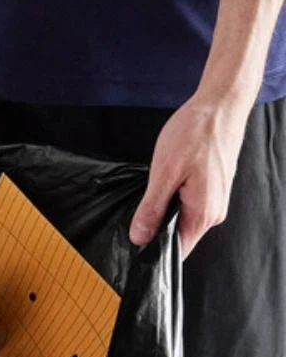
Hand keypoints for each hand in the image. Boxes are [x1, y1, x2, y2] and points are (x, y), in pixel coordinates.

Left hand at [130, 93, 249, 256]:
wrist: (220, 104)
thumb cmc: (197, 132)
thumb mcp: (164, 173)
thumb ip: (152, 209)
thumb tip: (139, 237)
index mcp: (204, 213)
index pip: (177, 250)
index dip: (154, 252)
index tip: (135, 245)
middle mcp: (214, 211)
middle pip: (179, 237)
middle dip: (156, 230)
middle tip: (139, 212)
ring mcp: (215, 200)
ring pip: (182, 220)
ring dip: (164, 212)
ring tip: (157, 190)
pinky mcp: (212, 189)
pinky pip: (188, 206)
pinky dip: (173, 200)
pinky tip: (167, 184)